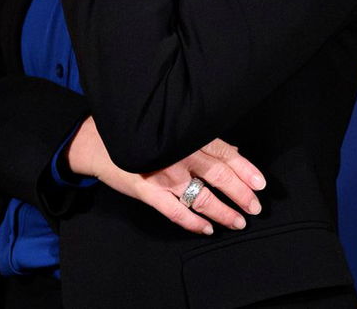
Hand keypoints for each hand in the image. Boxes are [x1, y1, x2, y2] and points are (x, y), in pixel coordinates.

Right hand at [64, 117, 264, 234]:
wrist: (96, 141)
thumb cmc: (137, 131)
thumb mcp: (170, 127)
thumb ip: (201, 138)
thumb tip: (233, 148)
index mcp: (186, 136)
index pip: (224, 153)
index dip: (245, 169)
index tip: (260, 184)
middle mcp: (178, 155)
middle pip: (219, 176)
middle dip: (240, 194)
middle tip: (254, 207)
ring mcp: (162, 175)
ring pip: (202, 198)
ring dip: (223, 212)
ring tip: (238, 222)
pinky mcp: (147, 191)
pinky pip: (175, 212)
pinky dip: (193, 222)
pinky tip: (206, 229)